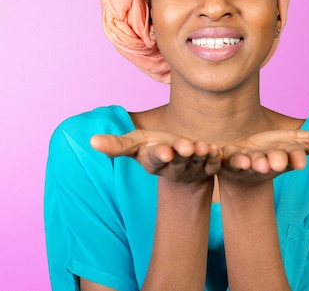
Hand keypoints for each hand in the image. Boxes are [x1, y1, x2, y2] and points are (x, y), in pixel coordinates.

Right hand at [90, 130, 221, 182]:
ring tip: (203, 147)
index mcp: (152, 160)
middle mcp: (173, 167)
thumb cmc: (153, 146)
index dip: (160, 155)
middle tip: (186, 146)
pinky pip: (214, 163)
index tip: (165, 151)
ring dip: (201, 154)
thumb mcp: (135, 144)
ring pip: (197, 162)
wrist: (180, 159)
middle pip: (178, 161)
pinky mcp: (209, 166)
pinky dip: (216, 157)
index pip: (155, 158)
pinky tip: (218, 149)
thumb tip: (90, 141)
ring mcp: (192, 167)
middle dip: (182, 154)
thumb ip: (116, 144)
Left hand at [219, 125, 308, 182]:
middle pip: (270, 163)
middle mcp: (265, 164)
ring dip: (249, 163)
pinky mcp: (225, 160)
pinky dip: (220, 156)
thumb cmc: (275, 151)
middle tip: (277, 162)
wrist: (243, 166)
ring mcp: (244, 164)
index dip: (296, 159)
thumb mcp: (300, 142)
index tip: (300, 161)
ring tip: (251, 162)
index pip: (293, 159)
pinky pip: (221, 159)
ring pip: (247, 164)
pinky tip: (218, 151)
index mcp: (285, 159)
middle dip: (274, 162)